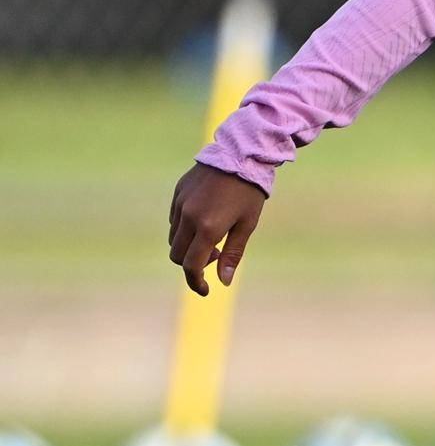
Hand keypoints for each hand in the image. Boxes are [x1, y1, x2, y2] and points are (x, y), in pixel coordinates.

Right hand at [167, 163, 266, 296]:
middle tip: (216, 255)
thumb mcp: (247, 225)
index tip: (205, 289)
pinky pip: (174, 220)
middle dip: (192, 264)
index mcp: (208, 228)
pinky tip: (205, 220)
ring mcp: (180, 204)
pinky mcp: (177, 194)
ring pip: (173, 238)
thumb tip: (224, 281)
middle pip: (177, 255)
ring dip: (188, 246)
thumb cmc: (250, 193)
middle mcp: (188, 217)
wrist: (240, 155)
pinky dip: (185, 230)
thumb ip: (233, 254)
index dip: (196, 281)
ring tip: (214, 236)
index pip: (191, 265)